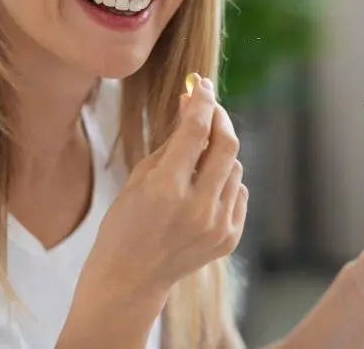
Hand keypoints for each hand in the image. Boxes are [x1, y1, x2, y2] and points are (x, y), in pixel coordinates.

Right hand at [75, 73, 246, 302]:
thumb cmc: (126, 223)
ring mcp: (217, 225)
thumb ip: (171, 141)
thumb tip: (193, 104)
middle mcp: (197, 208)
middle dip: (220, 118)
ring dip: (219, 153)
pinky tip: (203, 187)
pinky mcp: (229, 238)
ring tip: (196, 157)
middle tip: (209, 105)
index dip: (202, 100)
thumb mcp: (140, 177)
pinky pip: (237, 192)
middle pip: (227, 146)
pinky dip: (225, 181)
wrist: (131, 278)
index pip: (196, 130)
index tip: (201, 84)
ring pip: (234, 168)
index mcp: (166, 189)